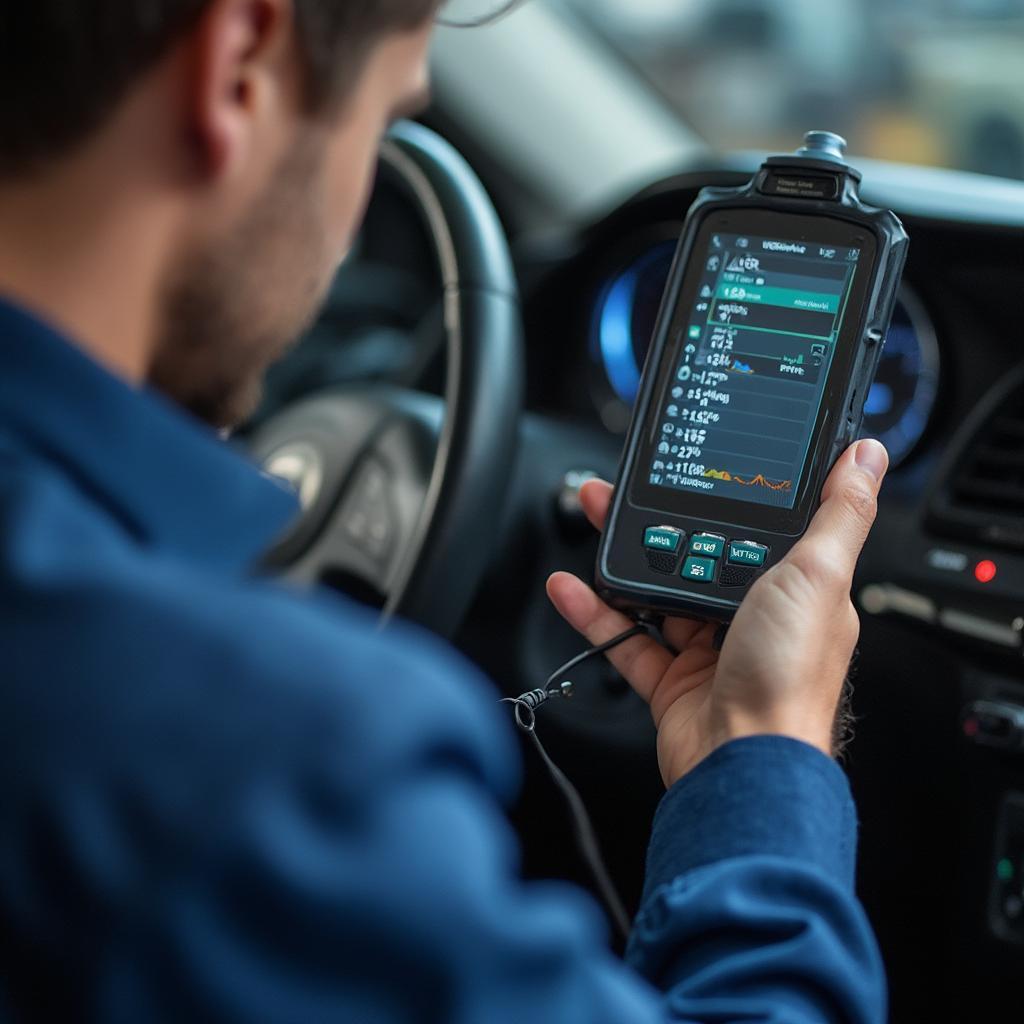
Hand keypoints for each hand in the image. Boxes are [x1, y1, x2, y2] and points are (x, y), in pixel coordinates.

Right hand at [547, 439, 888, 786]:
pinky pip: (626, 638)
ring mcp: (710, 651)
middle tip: (624, 490)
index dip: (724, 500)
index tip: (698, 469)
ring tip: (594, 519)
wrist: (743, 763)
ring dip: (622, 558)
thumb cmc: (789, 681)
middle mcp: (754, 620)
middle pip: (697, 556)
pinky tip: (572, 587)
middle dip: (658, 523)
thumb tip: (866, 457)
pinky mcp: (672, 681)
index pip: (756, 532)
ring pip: (658, 592)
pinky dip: (595, 613)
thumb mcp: (818, 577)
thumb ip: (837, 515)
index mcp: (796, 592)